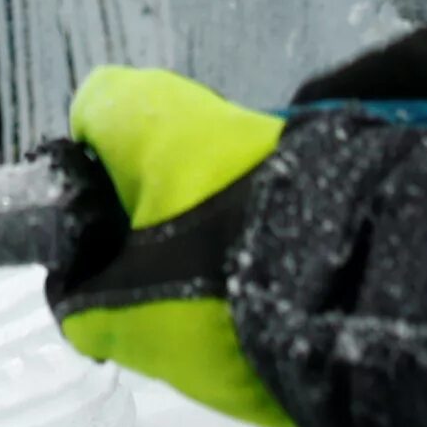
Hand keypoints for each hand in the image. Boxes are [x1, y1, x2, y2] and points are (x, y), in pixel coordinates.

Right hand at [45, 66, 296, 426]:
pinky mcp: (310, 178)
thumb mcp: (118, 316)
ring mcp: (262, 141)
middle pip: (150, 159)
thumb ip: (82, 304)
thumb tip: (79, 297)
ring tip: (196, 307)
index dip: (78, 172)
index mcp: (144, 116)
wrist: (349, 287)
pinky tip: (246, 303)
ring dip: (192, 243)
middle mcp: (203, 111)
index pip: (92, 113)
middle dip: (139, 220)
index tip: (81, 232)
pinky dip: (240, 252)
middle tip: (136, 286)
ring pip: (201, 191)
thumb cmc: (208, 280)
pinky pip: (250, 213)